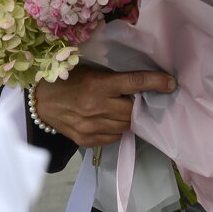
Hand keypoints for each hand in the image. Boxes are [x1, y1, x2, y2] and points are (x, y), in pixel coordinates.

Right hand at [34, 66, 176, 146]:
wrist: (41, 102)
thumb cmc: (71, 81)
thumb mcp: (93, 71)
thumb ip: (116, 78)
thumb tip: (145, 83)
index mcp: (98, 85)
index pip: (135, 82)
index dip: (156, 82)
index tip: (171, 83)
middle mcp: (96, 107)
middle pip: (133, 110)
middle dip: (142, 105)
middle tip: (144, 100)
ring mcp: (90, 126)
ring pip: (126, 126)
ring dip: (131, 118)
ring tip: (126, 110)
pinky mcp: (86, 140)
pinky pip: (114, 137)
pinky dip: (118, 129)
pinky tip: (112, 120)